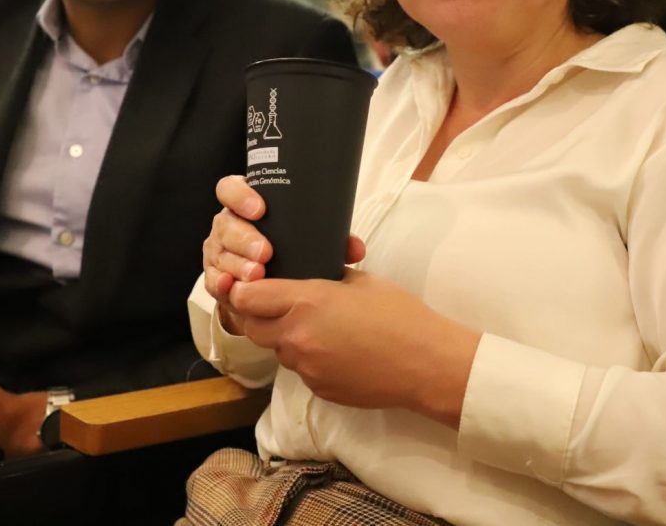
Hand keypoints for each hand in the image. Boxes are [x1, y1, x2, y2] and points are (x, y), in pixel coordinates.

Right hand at [202, 175, 364, 334]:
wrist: (268, 272)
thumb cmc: (286, 243)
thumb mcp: (303, 234)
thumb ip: (328, 237)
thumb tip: (355, 249)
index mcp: (244, 203)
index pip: (230, 188)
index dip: (240, 196)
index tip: (260, 209)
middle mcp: (227, 223)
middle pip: (226, 224)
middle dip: (245, 238)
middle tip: (265, 252)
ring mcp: (218, 249)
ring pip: (220, 253)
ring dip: (238, 264)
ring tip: (257, 274)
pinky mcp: (215, 275)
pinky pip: (213, 279)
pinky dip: (221, 284)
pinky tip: (230, 287)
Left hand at [228, 270, 480, 427]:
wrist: (425, 363)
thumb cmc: (400, 315)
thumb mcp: (360, 281)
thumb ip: (326, 277)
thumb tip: (310, 276)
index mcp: (306, 302)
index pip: (246, 297)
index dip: (240, 289)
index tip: (245, 283)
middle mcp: (297, 336)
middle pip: (249, 327)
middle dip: (251, 314)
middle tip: (265, 302)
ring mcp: (306, 367)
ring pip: (278, 349)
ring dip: (284, 336)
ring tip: (315, 325)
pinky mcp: (318, 388)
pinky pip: (301, 369)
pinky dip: (309, 357)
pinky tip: (336, 349)